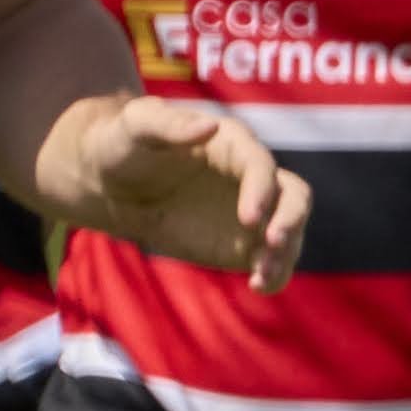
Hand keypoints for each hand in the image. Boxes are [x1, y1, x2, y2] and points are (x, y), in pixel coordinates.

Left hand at [60, 96, 309, 293]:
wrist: (116, 186)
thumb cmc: (125, 146)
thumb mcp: (137, 126)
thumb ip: (169, 124)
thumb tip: (210, 127)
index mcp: (235, 144)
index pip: (262, 166)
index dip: (261, 191)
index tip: (248, 219)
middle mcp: (255, 178)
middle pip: (295, 196)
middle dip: (290, 220)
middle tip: (273, 244)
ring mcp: (255, 214)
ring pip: (290, 232)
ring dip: (284, 255)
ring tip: (261, 276)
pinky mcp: (245, 245)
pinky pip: (272, 262)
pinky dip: (274, 276)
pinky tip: (258, 286)